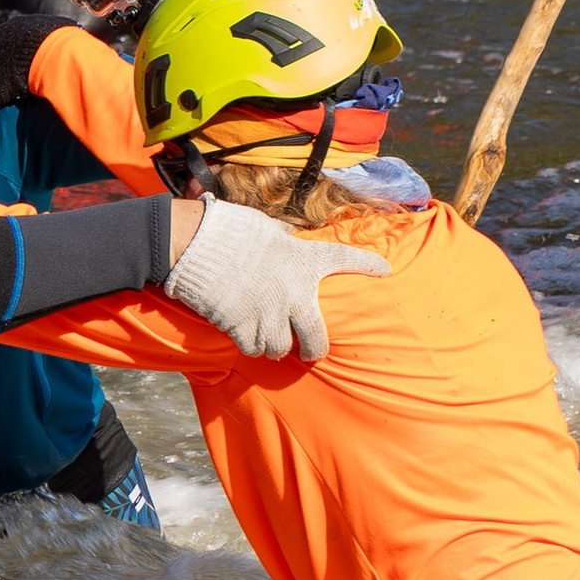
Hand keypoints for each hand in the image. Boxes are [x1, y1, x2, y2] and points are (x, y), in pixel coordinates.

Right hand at [0, 11, 57, 136]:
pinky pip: (47, 34)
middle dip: (0, 50)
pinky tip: (51, 59)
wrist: (60, 53)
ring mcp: (34, 23)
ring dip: (24, 48)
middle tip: (3, 69)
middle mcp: (11, 26)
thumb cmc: (21, 71)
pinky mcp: (55, 24)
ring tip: (30, 66)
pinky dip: (45, 45)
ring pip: (24, 35)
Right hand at [163, 195, 389, 361]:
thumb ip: (283, 238)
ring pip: (281, 349)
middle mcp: (293, 292)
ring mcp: (269, 314)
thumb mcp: (266, 228)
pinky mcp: (243, 327)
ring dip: (276, 346)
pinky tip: (247, 337)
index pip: (345, 258)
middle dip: (315, 350)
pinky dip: (252, 346)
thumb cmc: (230, 228)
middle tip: (310, 352)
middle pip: (317, 339)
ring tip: (269, 339)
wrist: (195, 244)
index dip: (367, 264)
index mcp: (302, 260)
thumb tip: (286, 234)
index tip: (385, 270)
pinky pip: (255, 349)